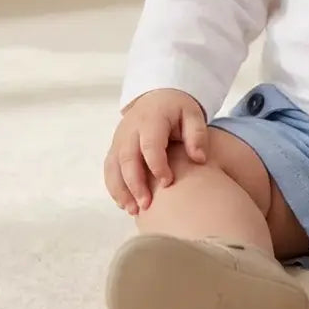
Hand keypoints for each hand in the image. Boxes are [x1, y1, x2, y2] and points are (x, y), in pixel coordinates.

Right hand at [103, 89, 208, 215]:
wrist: (158, 97)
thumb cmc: (178, 109)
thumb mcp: (193, 114)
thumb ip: (197, 134)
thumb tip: (200, 159)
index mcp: (151, 119)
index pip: (150, 145)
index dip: (157, 165)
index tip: (168, 182)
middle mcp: (130, 129)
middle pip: (127, 158)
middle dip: (135, 183)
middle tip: (146, 205)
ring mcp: (119, 138)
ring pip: (113, 166)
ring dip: (120, 190)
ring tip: (133, 210)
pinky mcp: (114, 148)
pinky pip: (109, 169)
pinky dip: (114, 188)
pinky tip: (125, 204)